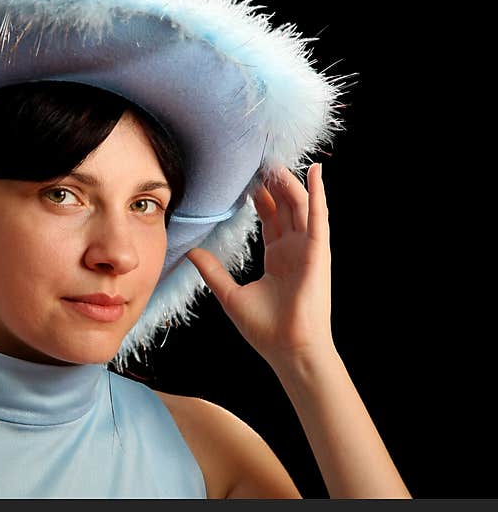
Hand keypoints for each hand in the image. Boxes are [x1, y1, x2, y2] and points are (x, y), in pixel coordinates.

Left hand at [186, 163, 332, 369]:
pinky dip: (318, 193)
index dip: (261, 199)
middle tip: (259, 162)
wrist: (289, 349)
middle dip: (273, 185)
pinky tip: (315, 171)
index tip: (247, 180)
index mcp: (278, 259)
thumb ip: (212, 270)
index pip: (270, 220)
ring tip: (276, 161)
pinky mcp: (319, 253)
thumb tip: (191, 251)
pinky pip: (319, 217)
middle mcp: (295, 250)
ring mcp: (308, 250)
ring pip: (300, 206)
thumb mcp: (230, 294)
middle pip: (285, 208)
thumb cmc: (265, 329)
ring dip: (290, 183)